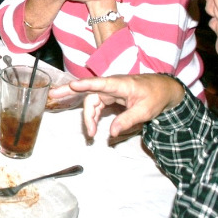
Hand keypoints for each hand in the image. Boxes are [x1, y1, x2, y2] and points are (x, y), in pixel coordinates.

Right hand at [69, 74, 183, 137]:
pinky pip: (97, 105)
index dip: (86, 84)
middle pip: (89, 91)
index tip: (73, 85)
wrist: (164, 90)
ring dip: (88, 117)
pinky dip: (92, 115)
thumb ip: (128, 120)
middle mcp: (112, 85)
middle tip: (52, 95)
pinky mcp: (111, 96)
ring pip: (92, 101)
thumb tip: (111, 133)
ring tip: (89, 134)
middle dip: (70, 92)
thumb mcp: (146, 111)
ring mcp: (110, 91)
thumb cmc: (156, 96)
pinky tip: (91, 126)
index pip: (100, 83)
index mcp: (121, 84)